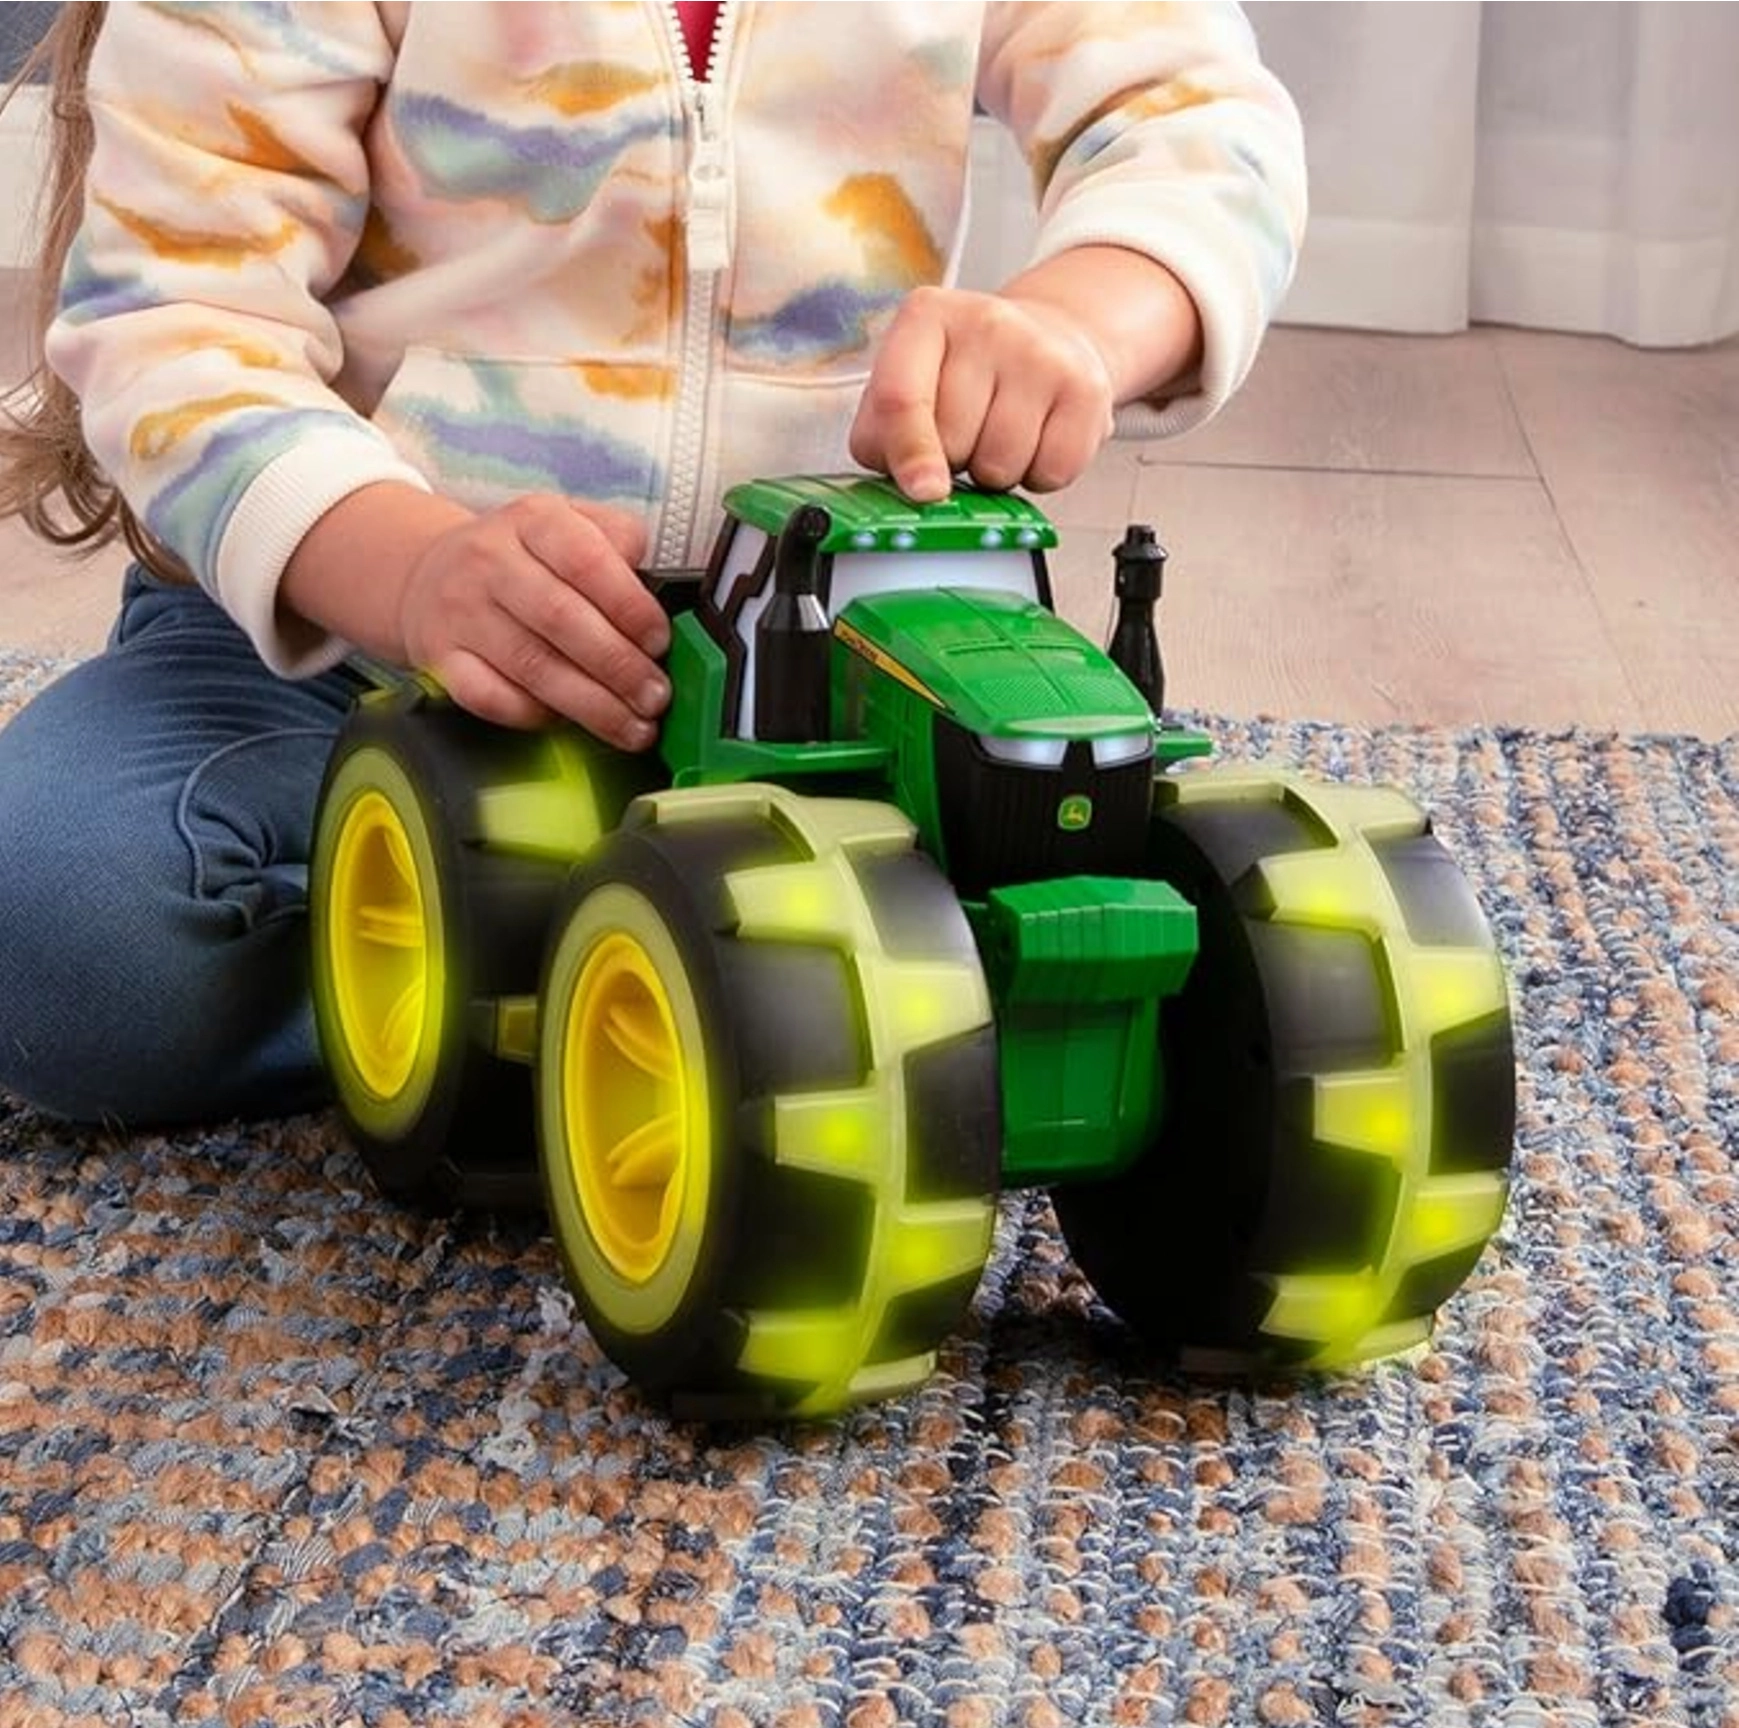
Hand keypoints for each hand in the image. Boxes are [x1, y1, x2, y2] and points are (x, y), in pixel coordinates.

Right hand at [398, 495, 670, 748]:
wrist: (433, 572)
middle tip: (655, 697)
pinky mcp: (441, 658)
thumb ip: (619, 540)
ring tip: (634, 728)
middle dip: (619, 666)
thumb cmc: (524, 557)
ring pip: (532, 666)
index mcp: (533, 520)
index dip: (629, 607)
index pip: (585, 560)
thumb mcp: (572, 523)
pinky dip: (535, 716)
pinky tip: (570, 723)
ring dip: (592, 705)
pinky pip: (491, 698)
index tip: (659, 642)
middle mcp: (490, 561)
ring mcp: (460, 612)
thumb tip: (654, 583)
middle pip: (561, 619)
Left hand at [849, 284, 1116, 501]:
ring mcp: (1040, 354)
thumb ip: (887, 436)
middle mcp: (984, 324)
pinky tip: (1036, 439)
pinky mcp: (1085, 388)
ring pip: (1000, 465)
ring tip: (999, 433)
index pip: (901, 396)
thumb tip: (911, 489)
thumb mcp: (911, 384)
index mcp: (925, 317)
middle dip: (951, 461)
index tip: (921, 492)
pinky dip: (1039, 475)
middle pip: (952, 441)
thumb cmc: (970, 372)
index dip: (907, 452)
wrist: (1053, 337)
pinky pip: (1051, 472)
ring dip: (994, 472)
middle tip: (965, 433)